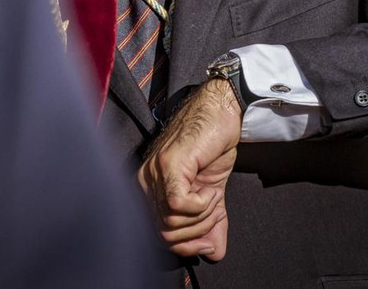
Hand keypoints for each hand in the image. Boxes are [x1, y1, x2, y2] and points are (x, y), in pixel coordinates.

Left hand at [137, 78, 241, 259]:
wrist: (222, 114)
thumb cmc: (212, 148)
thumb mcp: (212, 196)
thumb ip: (210, 225)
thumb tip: (212, 253)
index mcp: (149, 190)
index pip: (157, 236)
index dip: (186, 244)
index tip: (207, 235)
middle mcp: (145, 182)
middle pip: (165, 234)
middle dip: (197, 232)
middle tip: (213, 211)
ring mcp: (154, 173)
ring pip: (173, 223)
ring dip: (203, 217)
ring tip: (212, 196)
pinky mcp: (168, 166)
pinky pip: (179, 205)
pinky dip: (201, 205)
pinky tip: (209, 190)